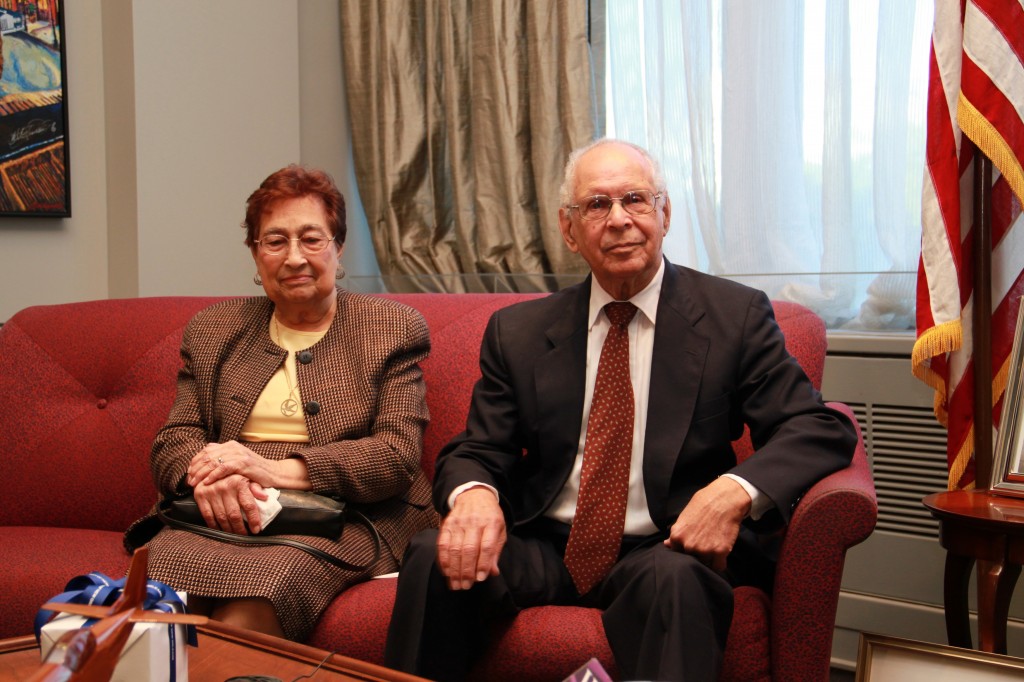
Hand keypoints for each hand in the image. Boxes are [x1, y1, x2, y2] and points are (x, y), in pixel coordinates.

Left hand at [187, 441, 309, 489]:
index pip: (206, 450)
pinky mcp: (243, 463)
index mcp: (230, 445)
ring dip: (201, 473)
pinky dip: (213, 475)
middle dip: (195, 469)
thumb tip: (206, 452)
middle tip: (189, 480)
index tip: (189, 473)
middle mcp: (232, 446)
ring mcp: (238, 454)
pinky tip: (207, 482)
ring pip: (213, 462)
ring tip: (194, 483)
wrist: (273, 473)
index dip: (195, 462)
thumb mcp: (237, 461)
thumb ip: (224, 457)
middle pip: (207, 456)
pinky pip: (223, 468)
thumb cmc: (254, 471)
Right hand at [192, 474, 268, 534]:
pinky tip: (220, 530)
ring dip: (228, 529)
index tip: (257, 529)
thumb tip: (265, 497)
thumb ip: (256, 488)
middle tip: (245, 535)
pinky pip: (208, 515)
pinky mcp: (200, 495)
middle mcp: (224, 486)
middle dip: (240, 528)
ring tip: (234, 535)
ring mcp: (211, 491)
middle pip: (234, 514)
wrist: (211, 466)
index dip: (253, 519)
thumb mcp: (247, 478)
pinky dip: (214, 525)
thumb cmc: (233, 475)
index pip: (249, 505)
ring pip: (221, 517)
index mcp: (238, 482)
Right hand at [436, 487, 505, 589]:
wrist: (473, 495)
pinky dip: (443, 560)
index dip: (483, 564)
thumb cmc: (489, 517)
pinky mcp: (447, 525)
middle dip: (466, 571)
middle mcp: (474, 522)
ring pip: (454, 549)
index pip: (486, 546)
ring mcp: (458, 523)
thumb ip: (496, 552)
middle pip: (468, 549)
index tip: (480, 579)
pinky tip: (447, 572)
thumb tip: (492, 572)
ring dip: (454, 569)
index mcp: (491, 523)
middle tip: (465, 586)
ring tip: (456, 584)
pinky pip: (442, 544)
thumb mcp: (500, 530)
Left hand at [663, 476, 751, 571]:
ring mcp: (704, 550)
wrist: (725, 499)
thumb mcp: (684, 516)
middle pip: (691, 560)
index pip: (678, 554)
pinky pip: (719, 567)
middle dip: (697, 555)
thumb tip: (667, 544)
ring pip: (705, 565)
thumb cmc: (704, 504)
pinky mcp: (720, 552)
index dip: (686, 551)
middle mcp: (688, 545)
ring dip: (709, 559)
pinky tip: (721, 553)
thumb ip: (676, 534)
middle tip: (705, 543)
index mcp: (677, 536)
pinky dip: (720, 563)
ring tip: (714, 545)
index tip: (693, 545)